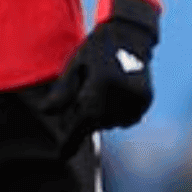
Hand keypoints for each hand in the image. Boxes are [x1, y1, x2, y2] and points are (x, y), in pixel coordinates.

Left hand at [46, 0, 159, 156]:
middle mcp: (121, 95)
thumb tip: (45, 112)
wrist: (129, 35)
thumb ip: (62, 91)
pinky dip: (116, 115)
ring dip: (100, 117)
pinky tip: (111, 97)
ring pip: (111, 123)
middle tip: (77, 102)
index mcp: (100, 86)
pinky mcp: (145, 100)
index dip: (70, 139)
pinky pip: (127, 119)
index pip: (82, 120)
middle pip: (96, 122)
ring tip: (96, 92)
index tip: (60, 155)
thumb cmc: (95, 49)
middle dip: (82, 120)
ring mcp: (136, 99)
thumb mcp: (74, 66)